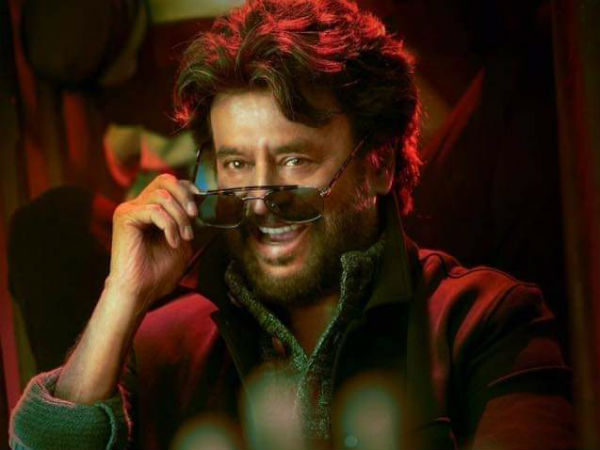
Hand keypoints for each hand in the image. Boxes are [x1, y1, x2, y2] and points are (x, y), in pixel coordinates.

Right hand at [108, 173, 199, 313]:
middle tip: (193, 216)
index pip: (169, 184)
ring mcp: (130, 210)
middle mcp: (138, 205)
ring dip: (179, 217)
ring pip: (162, 196)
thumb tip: (198, 200)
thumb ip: (187, 220)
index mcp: (151, 209)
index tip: (199, 206)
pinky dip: (169, 226)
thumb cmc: (159, 272)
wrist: (141, 291)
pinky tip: (171, 242)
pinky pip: (155, 211)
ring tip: (183, 237)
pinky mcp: (125, 217)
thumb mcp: (182, 240)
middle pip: (164, 180)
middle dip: (185, 196)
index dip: (187, 189)